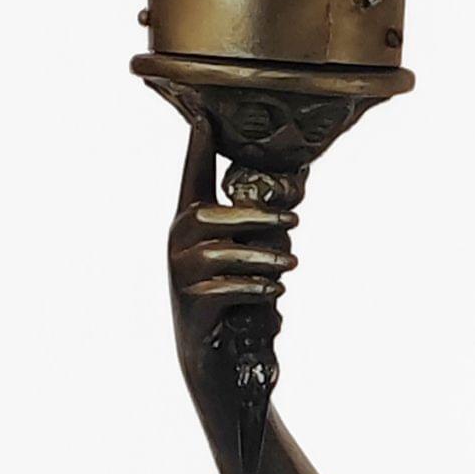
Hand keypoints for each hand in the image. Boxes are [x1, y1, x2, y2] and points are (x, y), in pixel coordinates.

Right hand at [165, 119, 295, 408]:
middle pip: (213, 217)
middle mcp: (177, 243)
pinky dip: (254, 290)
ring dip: (262, 259)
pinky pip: (225, 289)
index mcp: (190, 222)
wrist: (217, 364)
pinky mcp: (191, 307)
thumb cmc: (236, 304)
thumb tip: (297, 192)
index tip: (201, 109)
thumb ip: (257, 227)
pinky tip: (274, 295)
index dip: (197, 143)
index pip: (192, 173)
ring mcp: (179, 276)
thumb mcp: (246, 258)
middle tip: (295, 223)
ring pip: (223, 255)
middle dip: (257, 219)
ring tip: (290, 266)